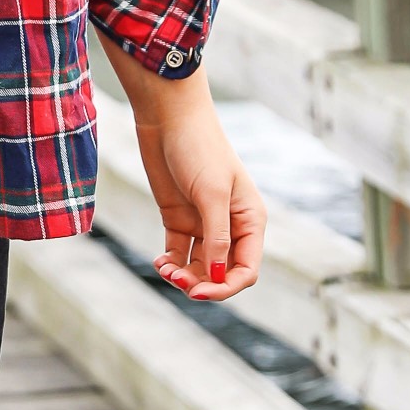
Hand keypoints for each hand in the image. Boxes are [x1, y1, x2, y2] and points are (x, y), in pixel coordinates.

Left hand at [121, 66, 265, 302]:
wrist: (168, 118)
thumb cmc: (198, 149)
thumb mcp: (211, 193)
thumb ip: (217, 237)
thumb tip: (218, 276)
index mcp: (249, 220)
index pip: (246, 269)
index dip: (226, 286)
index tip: (199, 291)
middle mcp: (230, 225)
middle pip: (222, 272)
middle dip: (202, 284)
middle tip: (176, 280)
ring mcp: (203, 223)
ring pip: (199, 267)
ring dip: (184, 276)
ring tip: (165, 270)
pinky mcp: (179, 219)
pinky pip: (179, 254)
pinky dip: (171, 264)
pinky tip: (160, 263)